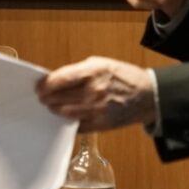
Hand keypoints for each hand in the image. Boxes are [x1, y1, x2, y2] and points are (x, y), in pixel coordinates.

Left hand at [36, 56, 156, 131]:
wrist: (148, 95)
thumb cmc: (124, 77)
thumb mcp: (102, 63)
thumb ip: (79, 71)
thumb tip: (58, 79)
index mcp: (93, 72)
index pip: (60, 79)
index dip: (46, 84)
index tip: (39, 86)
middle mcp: (94, 91)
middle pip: (59, 97)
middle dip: (47, 98)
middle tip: (42, 97)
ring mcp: (97, 109)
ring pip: (65, 112)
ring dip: (55, 109)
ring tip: (52, 106)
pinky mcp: (101, 124)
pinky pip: (77, 125)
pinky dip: (69, 121)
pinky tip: (65, 116)